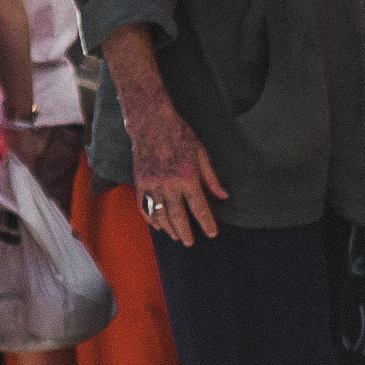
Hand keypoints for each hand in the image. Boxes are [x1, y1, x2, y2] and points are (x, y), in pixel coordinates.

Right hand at [130, 109, 226, 243]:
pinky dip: (150, 218)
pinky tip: (157, 225)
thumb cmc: (180, 135)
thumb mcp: (201, 153)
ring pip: (160, 214)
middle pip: (178, 216)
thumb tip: (224, 195)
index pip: (199, 207)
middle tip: (189, 242)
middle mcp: (169, 184)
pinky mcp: (140, 181)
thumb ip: (211, 177)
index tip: (212, 233)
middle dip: (185, 232)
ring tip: (175, 236)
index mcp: (188, 177)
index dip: (206, 223)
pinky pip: (144, 206)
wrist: (151, 122)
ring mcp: (152, 184)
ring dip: (168, 228)